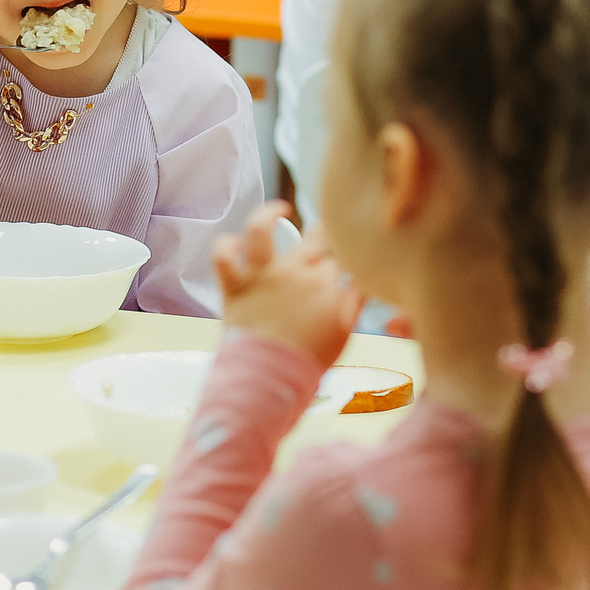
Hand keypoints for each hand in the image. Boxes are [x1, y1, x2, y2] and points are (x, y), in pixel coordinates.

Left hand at [214, 202, 360, 366]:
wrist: (271, 379)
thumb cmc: (308, 360)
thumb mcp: (344, 332)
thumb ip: (355, 301)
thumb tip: (365, 280)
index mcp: (325, 284)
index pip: (343, 256)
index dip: (349, 252)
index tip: (352, 250)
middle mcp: (294, 272)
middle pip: (314, 239)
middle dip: (326, 232)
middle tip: (328, 232)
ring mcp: (263, 276)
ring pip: (261, 230)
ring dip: (269, 214)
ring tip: (279, 210)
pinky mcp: (236, 286)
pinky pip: (224, 256)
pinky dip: (226, 245)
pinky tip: (235, 242)